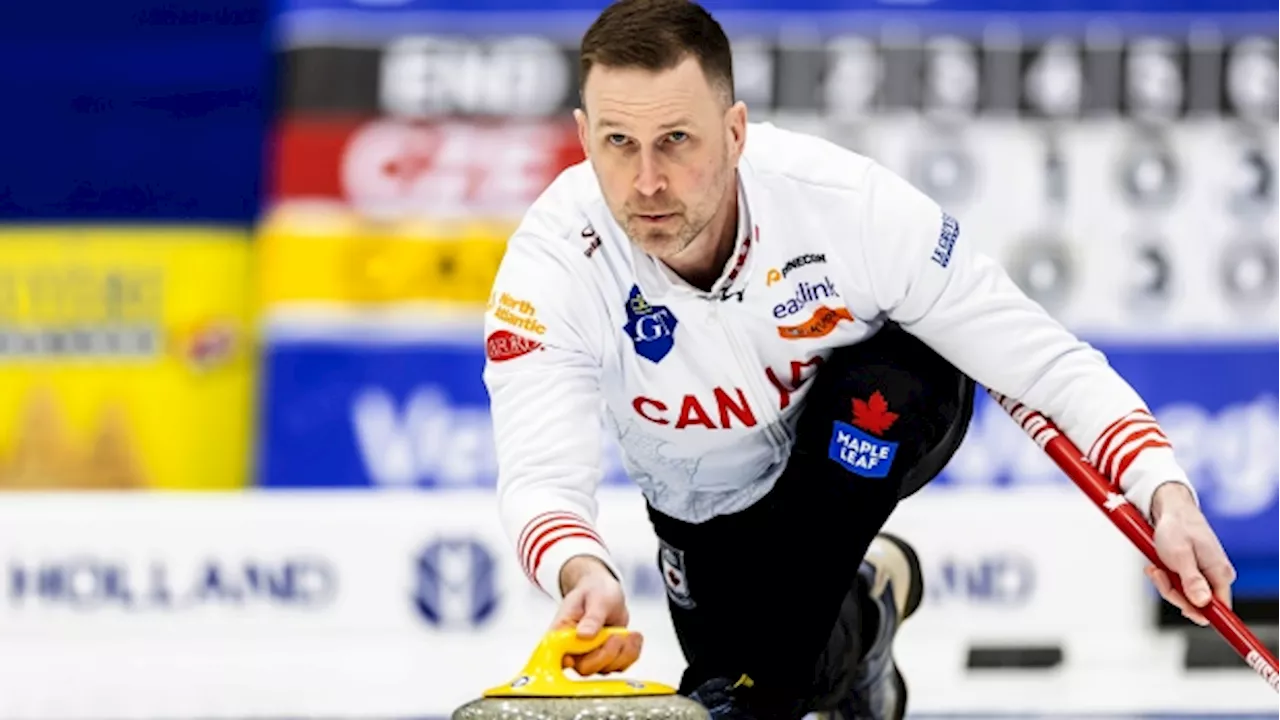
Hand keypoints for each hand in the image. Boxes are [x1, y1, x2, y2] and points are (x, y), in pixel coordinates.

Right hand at [552, 555, 642, 675]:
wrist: (605, 591)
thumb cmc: (595, 590)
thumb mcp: (596, 598)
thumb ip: (591, 617)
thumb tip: (583, 635)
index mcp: (562, 633)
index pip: (556, 656)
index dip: (565, 662)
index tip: (577, 659)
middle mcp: (573, 649)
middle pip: (585, 668)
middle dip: (606, 654)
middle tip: (617, 635)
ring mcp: (590, 656)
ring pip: (605, 669)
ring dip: (622, 653)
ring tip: (628, 633)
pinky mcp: (607, 659)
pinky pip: (620, 666)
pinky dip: (631, 653)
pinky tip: (633, 637)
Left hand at [1147, 482, 1235, 626]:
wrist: (1169, 509)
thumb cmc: (1176, 528)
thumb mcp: (1180, 555)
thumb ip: (1191, 580)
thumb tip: (1202, 603)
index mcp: (1220, 574)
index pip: (1219, 609)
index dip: (1200, 613)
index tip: (1182, 609)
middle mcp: (1216, 576)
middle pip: (1197, 604)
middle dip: (1173, 592)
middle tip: (1159, 574)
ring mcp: (1204, 574)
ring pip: (1183, 595)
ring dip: (1165, 583)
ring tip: (1155, 567)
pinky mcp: (1192, 571)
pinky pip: (1177, 585)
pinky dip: (1164, 577)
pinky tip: (1155, 566)